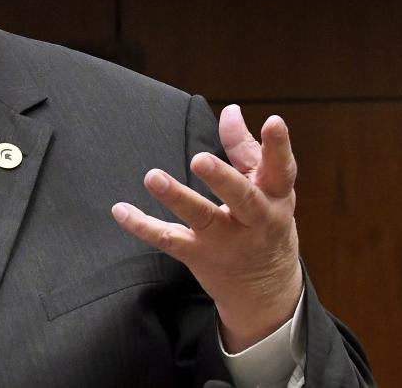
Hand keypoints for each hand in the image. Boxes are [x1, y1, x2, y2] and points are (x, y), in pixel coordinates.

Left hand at [111, 104, 302, 351]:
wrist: (266, 290)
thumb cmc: (264, 224)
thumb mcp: (267, 189)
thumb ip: (245, 149)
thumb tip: (232, 110)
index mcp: (275, 197)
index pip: (281, 169)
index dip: (278, 146)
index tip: (273, 120)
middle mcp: (255, 220)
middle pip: (243, 199)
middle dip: (222, 179)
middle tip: (199, 158)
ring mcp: (226, 241)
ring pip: (202, 219)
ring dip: (177, 198)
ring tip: (152, 177)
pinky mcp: (198, 255)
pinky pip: (168, 240)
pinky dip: (142, 226)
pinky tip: (120, 210)